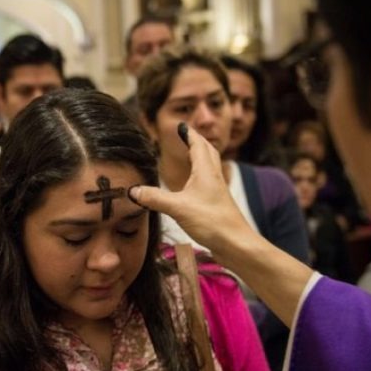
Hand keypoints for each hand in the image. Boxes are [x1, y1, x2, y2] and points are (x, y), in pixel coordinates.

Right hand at [129, 124, 253, 254]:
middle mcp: (214, 178)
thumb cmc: (212, 222)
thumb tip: (133, 190)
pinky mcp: (217, 205)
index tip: (181, 125)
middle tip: (187, 136)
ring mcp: (217, 192)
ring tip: (190, 156)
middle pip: (208, 153)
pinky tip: (193, 187)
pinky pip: (209, 183)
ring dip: (201, 158)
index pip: (198, 145)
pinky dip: (200, 176)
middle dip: (197, 142)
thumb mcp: (178, 208)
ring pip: (210, 168)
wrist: (237, 244)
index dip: (189, 134)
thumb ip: (155, 198)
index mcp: (206, 172)